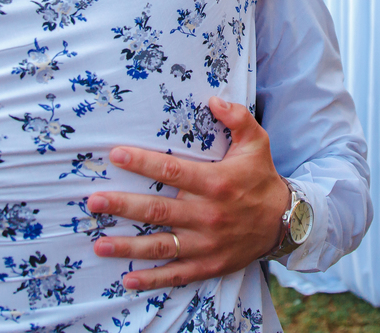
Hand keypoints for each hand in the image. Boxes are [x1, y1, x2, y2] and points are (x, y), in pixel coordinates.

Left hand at [86, 97, 290, 290]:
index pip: (173, 170)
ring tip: (98, 244)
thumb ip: (237, 118)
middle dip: (123, 206)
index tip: (115, 155)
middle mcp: (208, 214)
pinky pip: (176, 274)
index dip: (143, 162)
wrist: (285, 222)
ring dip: (127, 247)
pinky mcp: (208, 265)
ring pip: (161, 245)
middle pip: (158, 209)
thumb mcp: (256, 143)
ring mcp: (207, 243)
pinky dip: (152, 280)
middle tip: (94, 201)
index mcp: (216, 182)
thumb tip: (213, 99)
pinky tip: (127, 280)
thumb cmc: (262, 178)